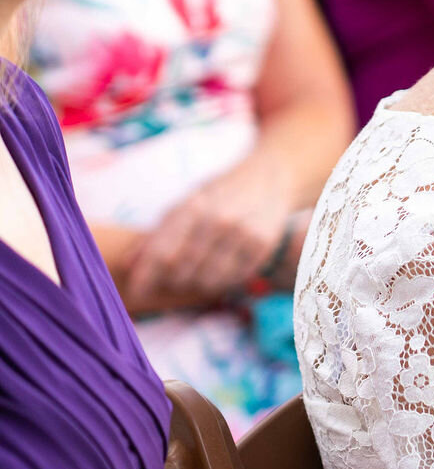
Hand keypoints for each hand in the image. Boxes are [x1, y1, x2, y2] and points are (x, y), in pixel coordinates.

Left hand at [127, 161, 294, 303]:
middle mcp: (218, 220)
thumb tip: (128, 265)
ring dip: (198, 282)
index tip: (136, 292)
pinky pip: (233, 279)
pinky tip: (224, 266)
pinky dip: (224, 279)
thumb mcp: (187, 202)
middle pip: (181, 272)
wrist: (271, 175)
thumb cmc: (221, 191)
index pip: (161, 253)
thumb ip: (157, 233)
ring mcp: (243, 233)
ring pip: (208, 281)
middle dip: (172, 280)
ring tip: (201, 270)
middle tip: (175, 276)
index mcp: (192, 206)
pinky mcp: (263, 245)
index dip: (145, 277)